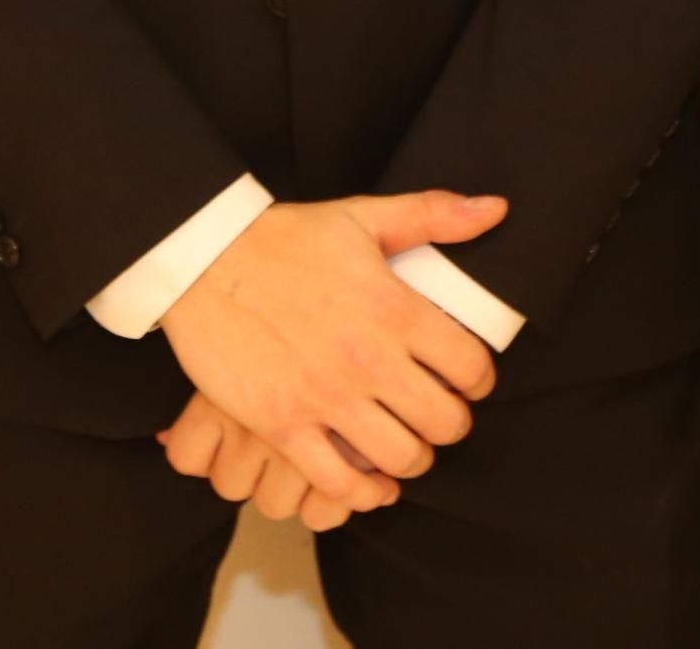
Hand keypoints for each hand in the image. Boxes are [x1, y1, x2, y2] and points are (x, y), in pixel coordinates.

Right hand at [156, 191, 506, 510]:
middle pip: (445, 423)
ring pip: (400, 458)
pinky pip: (337, 482)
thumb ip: (434, 214)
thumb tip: (497, 208)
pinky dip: (362, 492)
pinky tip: (368, 481)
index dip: (477, 381)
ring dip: (412, 459)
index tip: (464, 380)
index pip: (471, 367)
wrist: (203, 259)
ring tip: (403, 444)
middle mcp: (367, 358)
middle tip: (435, 416)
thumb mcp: (362, 215)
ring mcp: (324, 396)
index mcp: (394, 308)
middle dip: (449, 424)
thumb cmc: (284, 238)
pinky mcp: (282, 424)